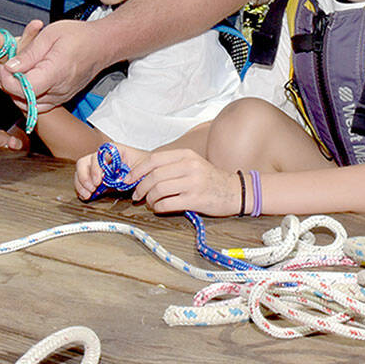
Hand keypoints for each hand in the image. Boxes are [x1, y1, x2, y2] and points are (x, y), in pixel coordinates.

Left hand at [0, 18, 108, 112]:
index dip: (1, 78)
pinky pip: (36, 104)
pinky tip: (15, 80)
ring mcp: (60, 97)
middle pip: (20, 97)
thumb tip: (9, 68)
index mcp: (55, 73)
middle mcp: (58, 90)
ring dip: (10, 90)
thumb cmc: (79, 36)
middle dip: (0, 82)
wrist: (103, 45)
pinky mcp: (61, 98)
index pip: (21, 87)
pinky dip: (22, 95)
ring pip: (26, 104)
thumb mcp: (51, 35)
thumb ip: (29, 54)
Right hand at [74, 142, 149, 201]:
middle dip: (84, 176)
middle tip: (92, 188)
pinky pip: (82, 180)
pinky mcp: (96, 176)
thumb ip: (134, 172)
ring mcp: (98, 166)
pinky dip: (81, 188)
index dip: (95, 168)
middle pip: (84, 162)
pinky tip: (86, 196)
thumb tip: (122, 181)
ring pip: (80, 171)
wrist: (149, 168)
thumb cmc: (146, 164)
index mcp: (113, 150)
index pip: (98, 155)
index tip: (98, 181)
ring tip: (88, 195)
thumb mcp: (143, 166)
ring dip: (81, 184)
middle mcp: (102, 157)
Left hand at [122, 148, 238, 216]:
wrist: (235, 191)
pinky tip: (159, 208)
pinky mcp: (195, 200)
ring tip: (150, 203)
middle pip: (154, 176)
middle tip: (137, 195)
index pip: (154, 159)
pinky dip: (158, 208)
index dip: (137, 170)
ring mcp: (193, 183)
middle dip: (140, 187)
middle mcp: (189, 166)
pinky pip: (167, 204)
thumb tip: (143, 174)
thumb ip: (171, 166)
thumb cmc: (210, 179)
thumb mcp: (193, 164)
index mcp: (186, 155)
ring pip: (158, 190)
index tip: (128, 179)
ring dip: (149, 199)